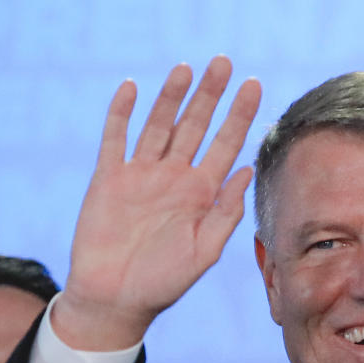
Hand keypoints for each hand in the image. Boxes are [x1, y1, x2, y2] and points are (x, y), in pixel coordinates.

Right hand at [52, 56, 261, 349]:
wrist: (116, 301)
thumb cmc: (164, 283)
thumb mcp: (205, 251)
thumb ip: (225, 212)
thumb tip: (246, 170)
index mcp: (202, 194)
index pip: (226, 145)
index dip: (240, 115)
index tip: (254, 85)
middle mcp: (174, 178)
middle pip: (195, 126)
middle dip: (209, 95)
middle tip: (223, 61)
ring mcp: (141, 176)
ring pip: (158, 125)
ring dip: (171, 97)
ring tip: (186, 68)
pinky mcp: (109, 179)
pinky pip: (116, 139)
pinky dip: (121, 114)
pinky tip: (131, 88)